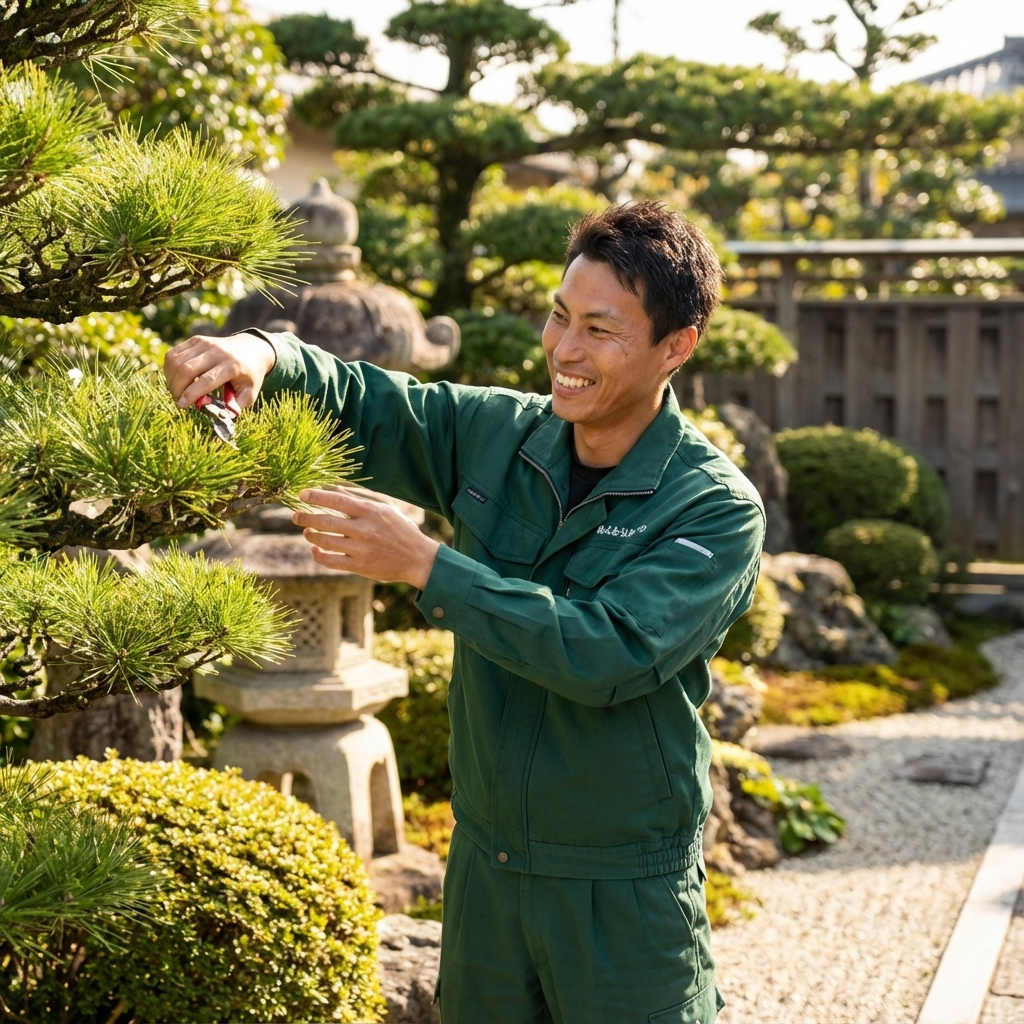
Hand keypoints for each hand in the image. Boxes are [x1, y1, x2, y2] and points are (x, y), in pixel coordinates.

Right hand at [164, 333, 276, 409]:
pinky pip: (173, 354)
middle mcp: (217, 351)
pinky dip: (170, 369)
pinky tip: (176, 379)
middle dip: (177, 388)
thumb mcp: (250, 393)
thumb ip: (236, 405)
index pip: (206, 380)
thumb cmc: (249, 375)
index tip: (182, 405)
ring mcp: (204, 343)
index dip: (191, 394)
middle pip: (187, 369)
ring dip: (171, 379)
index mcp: (232, 365)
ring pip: (176, 361)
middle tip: (179, 401)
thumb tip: (223, 416)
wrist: (251, 349)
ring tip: (177, 391)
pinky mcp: (195, 340)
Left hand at [293, 488, 439, 589]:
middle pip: (326, 521)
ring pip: (325, 541)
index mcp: (371, 512)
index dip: (317, 496)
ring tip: (307, 531)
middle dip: (306, 517)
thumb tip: (334, 489)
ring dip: (311, 535)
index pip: (338, 500)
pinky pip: (331, 561)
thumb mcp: (384, 510)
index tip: (302, 494)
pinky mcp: (360, 566)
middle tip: (296, 515)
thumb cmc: (400, 530)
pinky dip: (319, 554)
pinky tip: (315, 549)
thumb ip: (359, 500)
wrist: (417, 559)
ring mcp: (361, 549)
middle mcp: (365, 529)